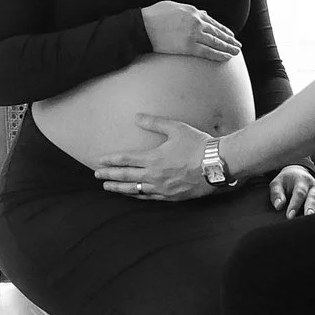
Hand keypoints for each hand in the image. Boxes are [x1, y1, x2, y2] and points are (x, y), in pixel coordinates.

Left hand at [95, 116, 220, 204]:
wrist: (217, 164)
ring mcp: (162, 188)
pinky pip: (150, 197)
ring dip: (120, 188)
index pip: (125, 160)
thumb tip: (137, 117)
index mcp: (153, 158)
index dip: (111, 161)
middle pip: (126, 177)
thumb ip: (155, 123)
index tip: (99, 161)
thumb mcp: (176, 128)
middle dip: (109, 176)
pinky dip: (138, 196)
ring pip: (135, 190)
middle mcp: (154, 175)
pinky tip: (133, 195)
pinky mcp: (172, 196)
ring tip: (108, 188)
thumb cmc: (198, 144)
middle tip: (97, 175)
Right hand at [141, 1, 237, 60]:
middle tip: (238, 46)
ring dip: (227, 48)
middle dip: (229, 40)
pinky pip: (207, 52)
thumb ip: (191, 9)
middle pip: (217, 33)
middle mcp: (196, 23)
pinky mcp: (188, 47)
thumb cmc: (155, 15)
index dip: (224, 29)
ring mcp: (193, 35)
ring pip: (215, 43)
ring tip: (235, 53)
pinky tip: (225, 58)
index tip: (231, 35)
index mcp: (193, 12)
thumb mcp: (174, 6)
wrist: (143, 26)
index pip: (213, 22)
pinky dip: (218, 55)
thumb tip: (203, 12)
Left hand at [270, 167, 314, 217]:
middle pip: (313, 197)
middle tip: (308, 215)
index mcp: (301, 181)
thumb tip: (279, 205)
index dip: (295, 205)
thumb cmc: (285, 181)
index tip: (289, 216)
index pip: (299, 193)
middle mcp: (313, 186)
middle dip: (311, 207)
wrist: (298, 173)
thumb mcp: (277, 183)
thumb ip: (276, 194)